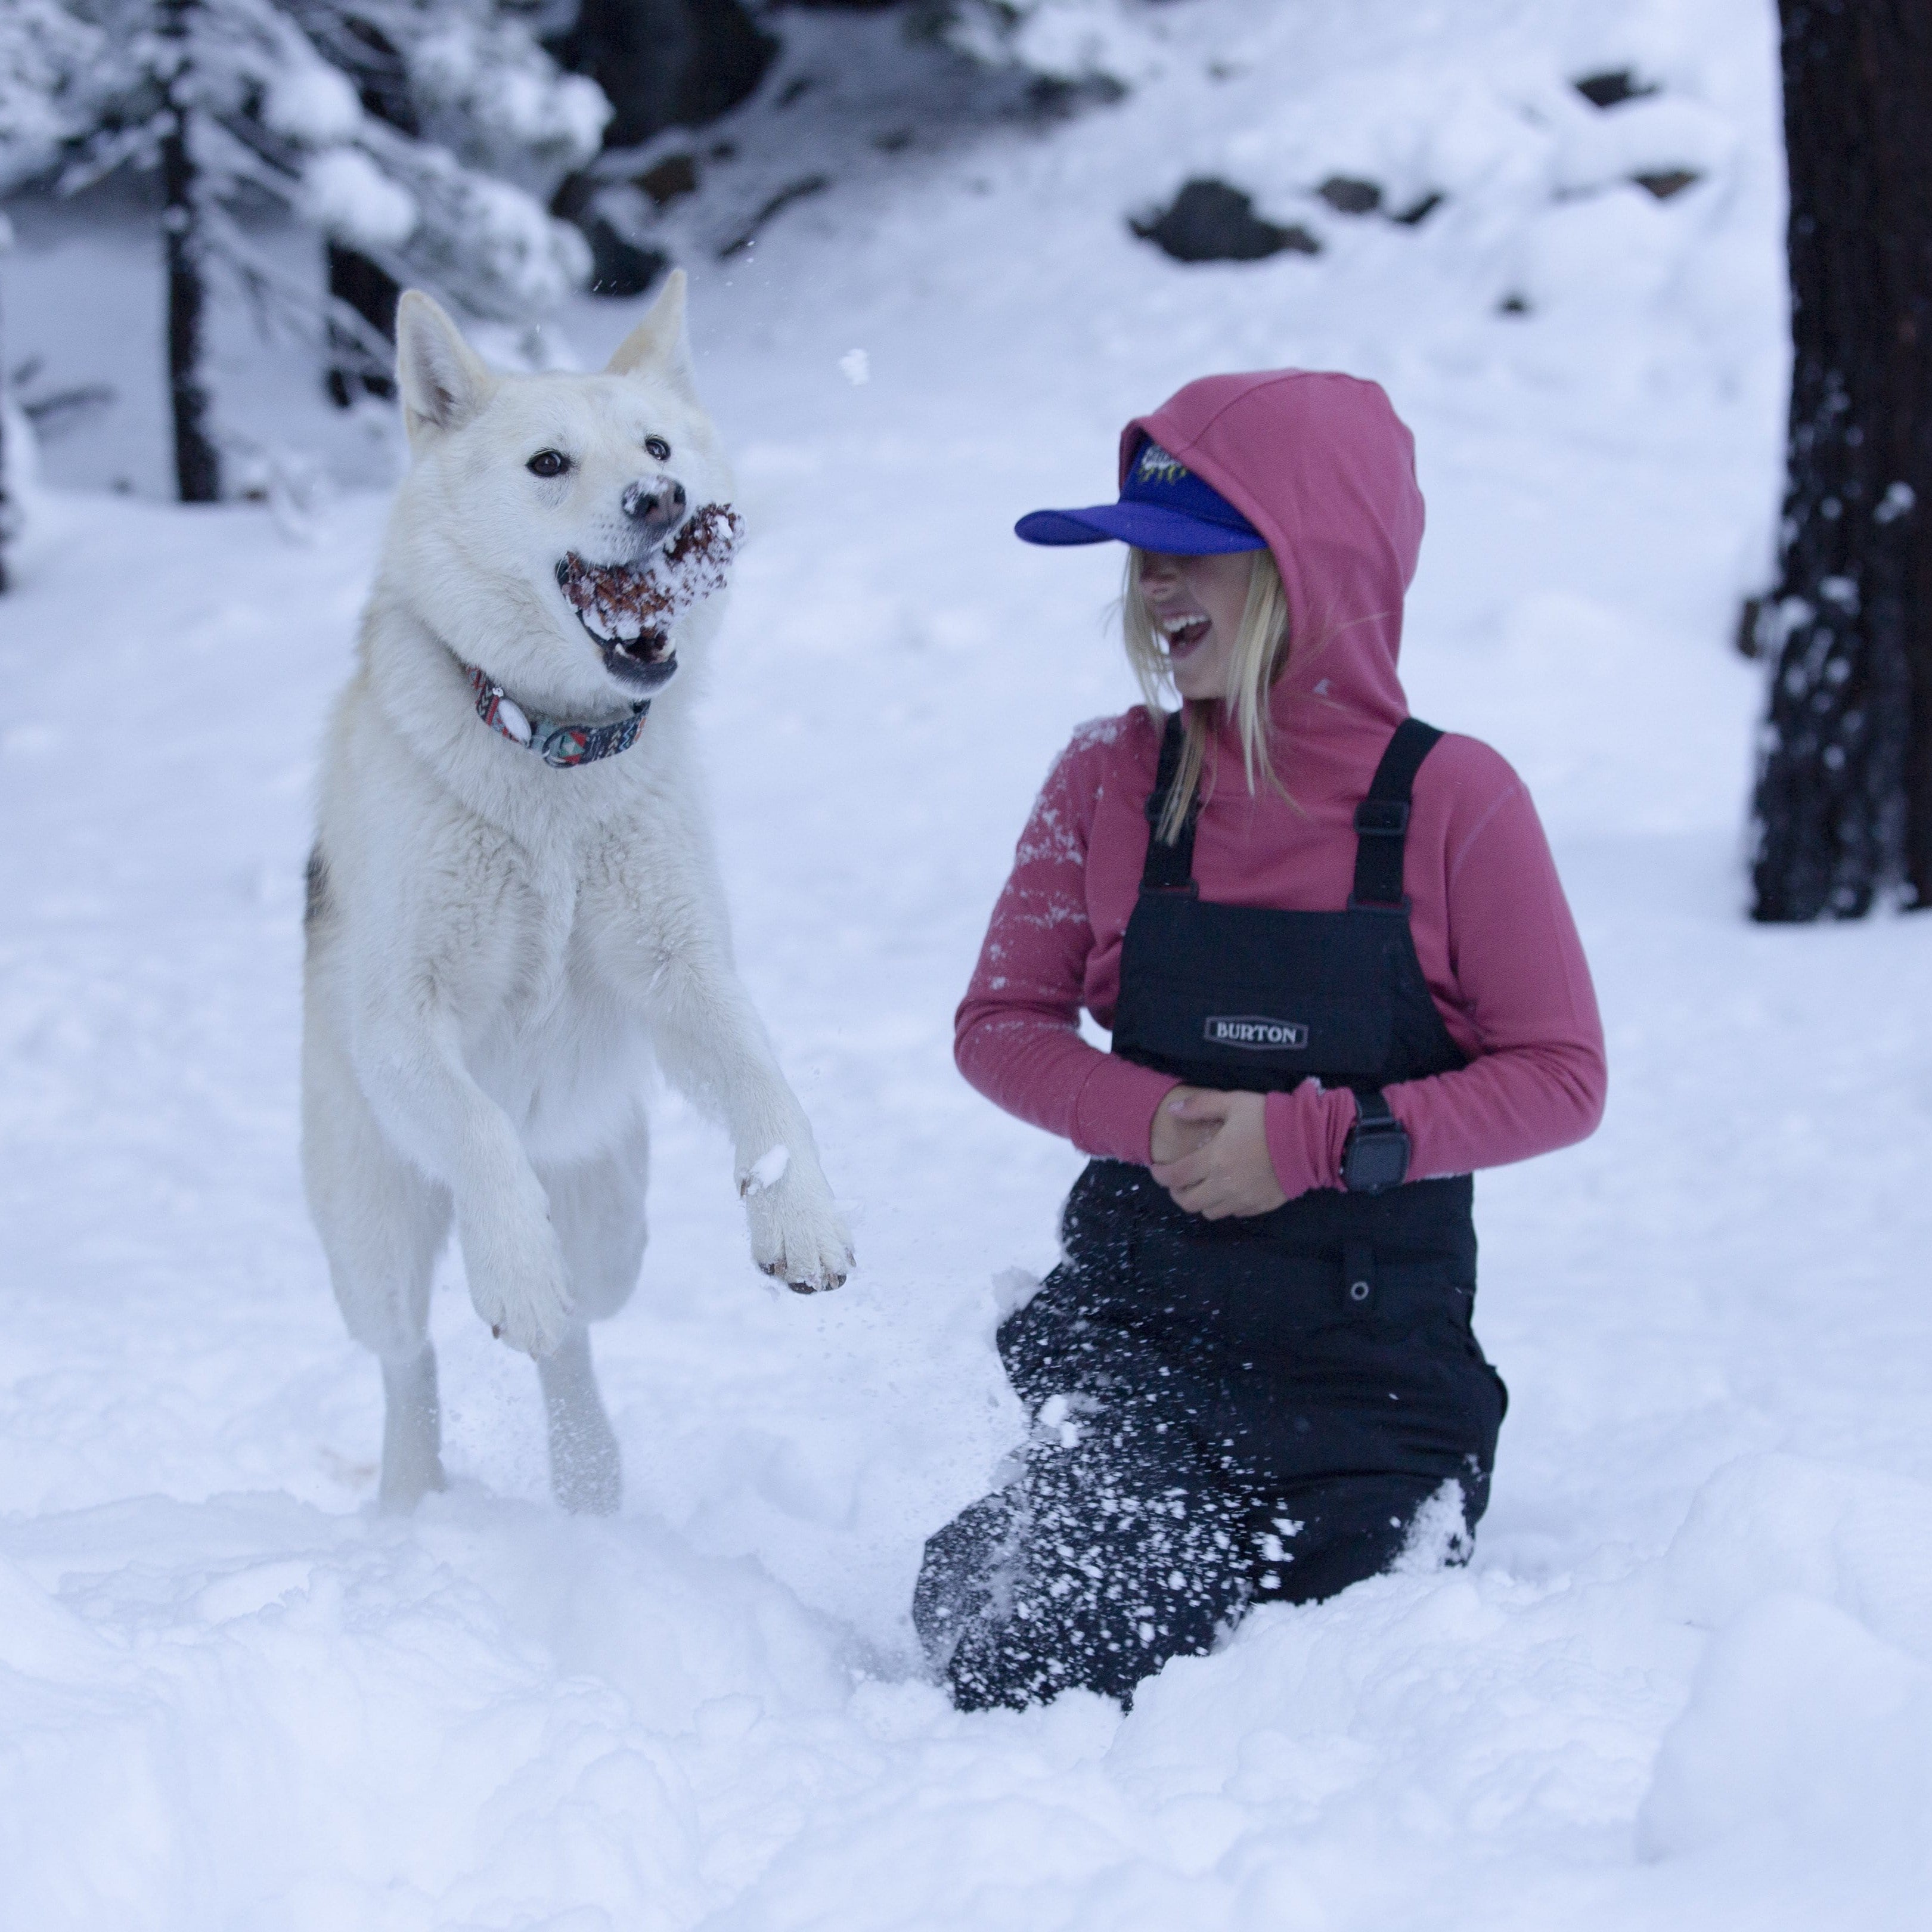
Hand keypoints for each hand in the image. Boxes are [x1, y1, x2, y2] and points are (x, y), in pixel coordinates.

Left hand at [1148, 1088, 1287, 1219]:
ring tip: (1203, 1187)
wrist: (1309, 1141)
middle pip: (1189, 1202)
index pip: (1175, 1176)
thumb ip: (1201, 1106)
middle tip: (1178, 1181)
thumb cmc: (1269, 1118)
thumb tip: (1173, 1111)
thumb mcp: (1233, 1103)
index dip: (1160, 1176)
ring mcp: (1243, 1199)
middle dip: (1177, 1193)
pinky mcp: (1260, 1206)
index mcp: (1214, 1159)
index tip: (1157, 1170)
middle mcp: (1224, 1185)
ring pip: (1210, 1212)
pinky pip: (1234, 1213)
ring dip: (1201, 1201)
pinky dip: (1225, 1205)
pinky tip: (1229, 1190)